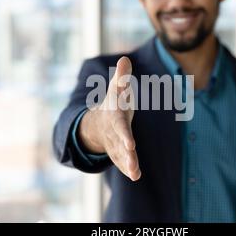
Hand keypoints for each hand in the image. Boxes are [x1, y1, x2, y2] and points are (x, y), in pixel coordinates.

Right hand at [78, 57, 140, 180]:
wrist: (100, 120)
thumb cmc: (114, 103)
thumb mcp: (117, 88)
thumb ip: (122, 77)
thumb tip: (125, 59)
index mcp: (115, 118)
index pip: (120, 128)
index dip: (125, 136)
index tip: (131, 145)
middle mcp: (114, 133)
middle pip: (120, 144)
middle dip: (125, 153)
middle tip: (132, 161)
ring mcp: (114, 144)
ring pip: (121, 156)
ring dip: (128, 164)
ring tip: (135, 174)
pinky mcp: (118, 152)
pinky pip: (122, 162)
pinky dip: (128, 169)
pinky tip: (135, 176)